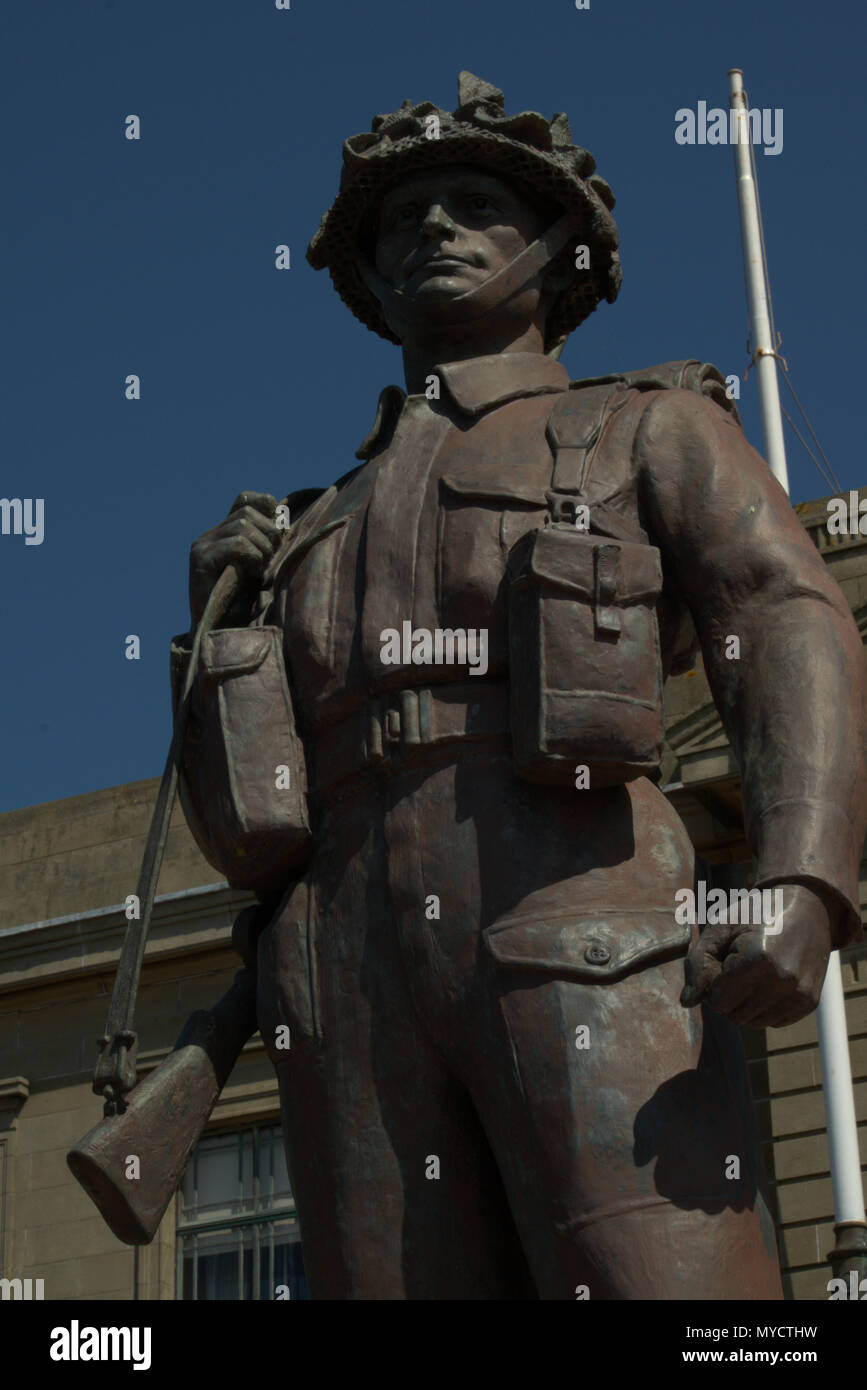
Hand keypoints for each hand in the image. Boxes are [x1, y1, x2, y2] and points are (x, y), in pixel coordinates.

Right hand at [189, 491, 279, 626]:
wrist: (217, 631)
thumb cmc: (242, 603)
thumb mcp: (259, 567)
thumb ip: (266, 544)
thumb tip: (287, 521)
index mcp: (222, 533)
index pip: (244, 499)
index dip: (266, 505)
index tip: (279, 529)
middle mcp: (209, 535)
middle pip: (247, 511)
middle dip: (268, 532)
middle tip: (271, 558)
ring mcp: (202, 546)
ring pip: (243, 525)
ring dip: (262, 547)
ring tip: (261, 569)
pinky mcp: (200, 560)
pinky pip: (237, 543)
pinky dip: (252, 556)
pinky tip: (252, 573)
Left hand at [680, 883, 835, 1027]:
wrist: (807, 908)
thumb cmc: (756, 915)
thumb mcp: (720, 927)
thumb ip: (698, 963)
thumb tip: (686, 1003)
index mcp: (758, 958)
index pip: (718, 1000)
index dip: (713, 982)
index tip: (723, 960)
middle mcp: (783, 980)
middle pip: (734, 1015)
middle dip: (728, 995)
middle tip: (738, 966)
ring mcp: (800, 993)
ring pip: (753, 1023)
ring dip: (745, 1004)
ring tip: (753, 973)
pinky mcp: (810, 1002)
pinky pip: (774, 1022)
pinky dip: (765, 1008)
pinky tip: (769, 982)